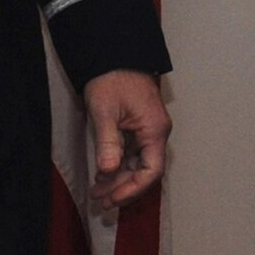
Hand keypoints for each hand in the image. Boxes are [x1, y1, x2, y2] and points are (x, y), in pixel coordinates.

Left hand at [81, 68, 170, 211]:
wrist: (115, 54)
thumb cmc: (112, 79)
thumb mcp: (105, 112)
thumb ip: (108, 144)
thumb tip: (109, 172)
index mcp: (154, 129)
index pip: (152, 171)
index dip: (133, 189)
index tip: (112, 198)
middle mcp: (156, 132)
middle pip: (146, 170)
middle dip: (123, 187)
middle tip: (100, 200)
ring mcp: (149, 129)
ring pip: (139, 163)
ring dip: (120, 178)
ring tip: (97, 190)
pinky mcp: (140, 126)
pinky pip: (134, 153)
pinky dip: (119, 165)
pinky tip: (103, 173)